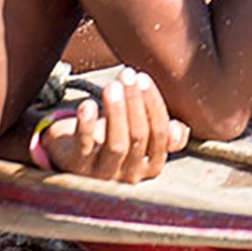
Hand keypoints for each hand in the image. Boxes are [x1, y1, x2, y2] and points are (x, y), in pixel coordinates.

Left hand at [34, 68, 188, 182]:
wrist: (74, 154)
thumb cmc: (113, 137)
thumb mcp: (141, 135)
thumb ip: (163, 131)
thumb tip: (177, 129)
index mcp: (151, 166)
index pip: (160, 135)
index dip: (153, 104)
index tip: (143, 78)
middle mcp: (130, 175)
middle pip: (138, 136)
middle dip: (134, 102)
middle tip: (127, 75)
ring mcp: (103, 175)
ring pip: (117, 144)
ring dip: (116, 111)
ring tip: (112, 86)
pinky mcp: (77, 168)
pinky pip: (83, 147)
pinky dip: (86, 125)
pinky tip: (87, 105)